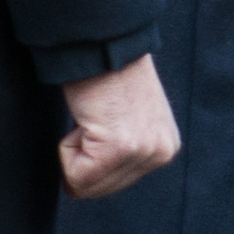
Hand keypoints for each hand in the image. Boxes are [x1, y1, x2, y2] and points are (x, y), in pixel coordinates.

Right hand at [56, 53, 180, 198]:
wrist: (101, 43)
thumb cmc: (105, 75)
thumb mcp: (131, 118)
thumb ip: (126, 148)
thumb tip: (92, 185)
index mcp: (166, 147)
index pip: (112, 185)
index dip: (90, 157)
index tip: (100, 121)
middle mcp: (162, 152)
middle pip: (98, 190)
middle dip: (82, 158)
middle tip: (94, 119)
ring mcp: (144, 151)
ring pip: (84, 184)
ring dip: (74, 151)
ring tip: (92, 118)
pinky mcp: (120, 148)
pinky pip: (75, 175)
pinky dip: (66, 147)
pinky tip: (88, 117)